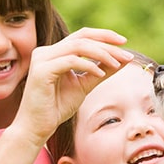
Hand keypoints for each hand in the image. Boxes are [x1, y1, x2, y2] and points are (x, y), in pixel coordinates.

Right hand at [12, 27, 133, 144]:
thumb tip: (124, 60)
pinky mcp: (42, 70)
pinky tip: (100, 75)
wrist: (36, 127)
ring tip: (117, 64)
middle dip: (107, 44)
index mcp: (54, 53)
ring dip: (102, 54)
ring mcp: (42, 59)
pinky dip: (88, 65)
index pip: (82, 36)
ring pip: (78, 46)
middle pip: (82, 37)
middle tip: (127, 55)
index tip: (124, 43)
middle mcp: (46, 51)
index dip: (104, 36)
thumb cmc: (57, 107)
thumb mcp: (85, 85)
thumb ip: (102, 71)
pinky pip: (71, 61)